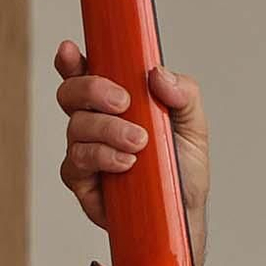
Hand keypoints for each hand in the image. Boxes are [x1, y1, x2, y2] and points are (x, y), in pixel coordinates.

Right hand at [54, 41, 209, 265]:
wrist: (182, 215)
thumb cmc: (183, 170)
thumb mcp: (194, 125)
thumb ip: (183, 94)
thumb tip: (157, 74)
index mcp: (118, 102)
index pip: (86, 73)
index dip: (72, 61)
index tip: (71, 50)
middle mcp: (95, 122)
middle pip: (70, 94)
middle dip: (91, 90)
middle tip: (123, 102)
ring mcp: (84, 150)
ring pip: (75, 127)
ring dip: (107, 130)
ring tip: (139, 144)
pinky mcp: (81, 180)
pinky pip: (76, 162)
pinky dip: (102, 157)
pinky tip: (125, 164)